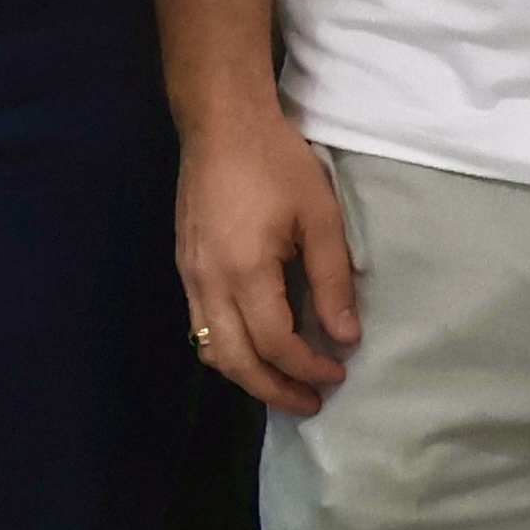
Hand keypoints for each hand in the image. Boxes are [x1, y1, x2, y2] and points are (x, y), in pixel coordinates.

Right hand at [177, 96, 362, 416]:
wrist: (221, 125)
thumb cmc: (276, 163)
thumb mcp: (320, 217)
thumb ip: (332, 281)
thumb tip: (344, 336)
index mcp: (244, 272)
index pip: (274, 343)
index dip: (306, 367)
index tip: (337, 374)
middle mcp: (208, 284)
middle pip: (234, 361)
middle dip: (273, 390)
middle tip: (310, 403)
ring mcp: (189, 277)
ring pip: (210, 350)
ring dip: (247, 376)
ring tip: (284, 385)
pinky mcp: (185, 268)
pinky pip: (201, 327)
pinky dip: (228, 351)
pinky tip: (255, 350)